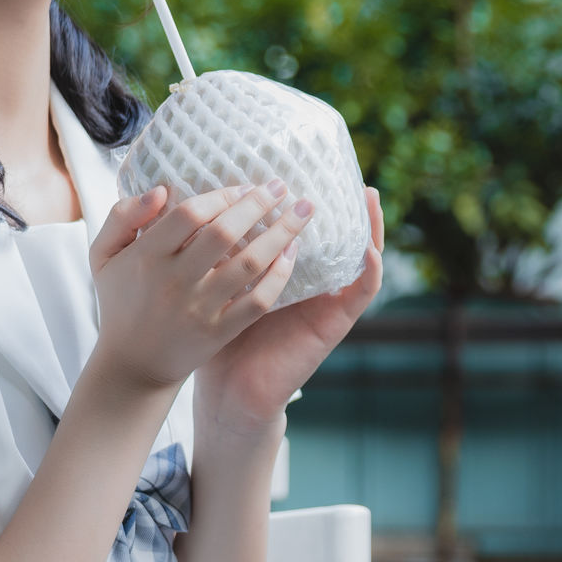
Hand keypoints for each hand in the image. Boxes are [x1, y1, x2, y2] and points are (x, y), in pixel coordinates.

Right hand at [84, 180, 314, 399]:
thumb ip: (123, 216)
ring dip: (282, 233)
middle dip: (257, 204)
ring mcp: (200, 308)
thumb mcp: (103, 255)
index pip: (190, 213)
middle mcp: (175, 280)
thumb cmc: (121, 299)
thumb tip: (162, 190)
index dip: (220, 195)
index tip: (242, 186)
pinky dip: (280, 276)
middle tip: (280, 186)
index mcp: (147, 256)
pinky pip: (258, 301)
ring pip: (249, 263)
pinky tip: (293, 253)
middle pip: (224, 232)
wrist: (133, 364)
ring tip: (303, 211)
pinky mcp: (220, 331)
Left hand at [197, 186, 385, 427]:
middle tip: (343, 173)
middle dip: (342, 204)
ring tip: (369, 197)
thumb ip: (211, 252)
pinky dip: (369, 272)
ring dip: (369, 227)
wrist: (229, 391)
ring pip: (358, 258)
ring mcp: (325, 301)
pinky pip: (360, 294)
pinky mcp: (334, 324)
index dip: (307, 202)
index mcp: (281, 270)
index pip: (302, 227)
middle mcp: (310, 282)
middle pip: (335, 236)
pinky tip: (368, 249)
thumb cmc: (216, 337)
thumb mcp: (213, 285)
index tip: (307, 170)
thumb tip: (191, 206)